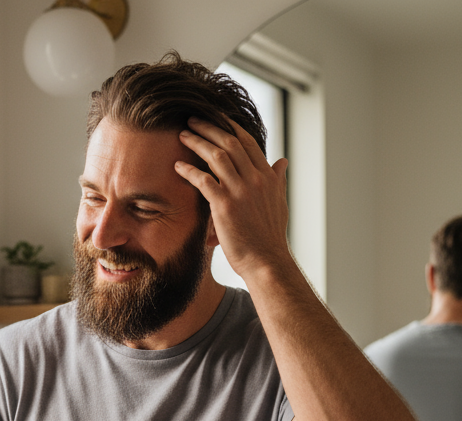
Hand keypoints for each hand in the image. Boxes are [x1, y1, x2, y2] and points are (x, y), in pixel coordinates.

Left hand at [175, 117, 292, 283]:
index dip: (229, 126)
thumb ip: (278, 179)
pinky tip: (178, 166)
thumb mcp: (279, 202)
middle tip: (191, 120)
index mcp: (267, 176)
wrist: (266, 261)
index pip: (247, 141)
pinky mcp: (225, 206)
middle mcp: (256, 179)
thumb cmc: (269, 235)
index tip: (214, 117)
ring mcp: (241, 191)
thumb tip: (283, 161)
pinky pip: (203, 180)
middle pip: (230, 142)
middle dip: (209, 127)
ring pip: (216, 156)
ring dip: (197, 142)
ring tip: (182, 135)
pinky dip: (189, 170)